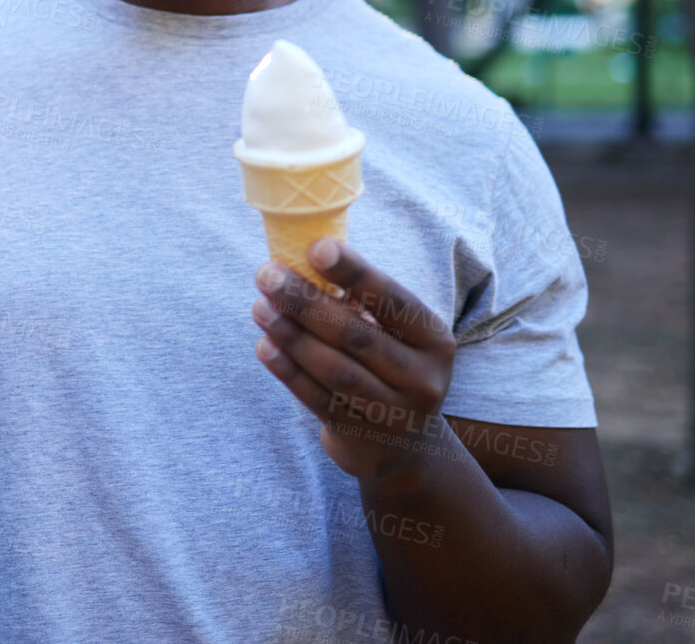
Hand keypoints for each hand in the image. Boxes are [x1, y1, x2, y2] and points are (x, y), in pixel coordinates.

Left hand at [251, 238, 456, 490]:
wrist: (406, 447)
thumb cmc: (389, 366)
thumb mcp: (396, 337)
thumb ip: (362, 304)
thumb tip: (302, 260)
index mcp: (434, 340)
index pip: (393, 301)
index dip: (354, 273)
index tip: (315, 247)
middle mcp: (422, 378)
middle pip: (356, 336)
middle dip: (306, 302)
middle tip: (267, 274)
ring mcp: (394, 414)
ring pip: (334, 370)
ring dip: (291, 336)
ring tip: (260, 308)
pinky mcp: (362, 439)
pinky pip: (318, 400)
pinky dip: (288, 371)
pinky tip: (265, 345)